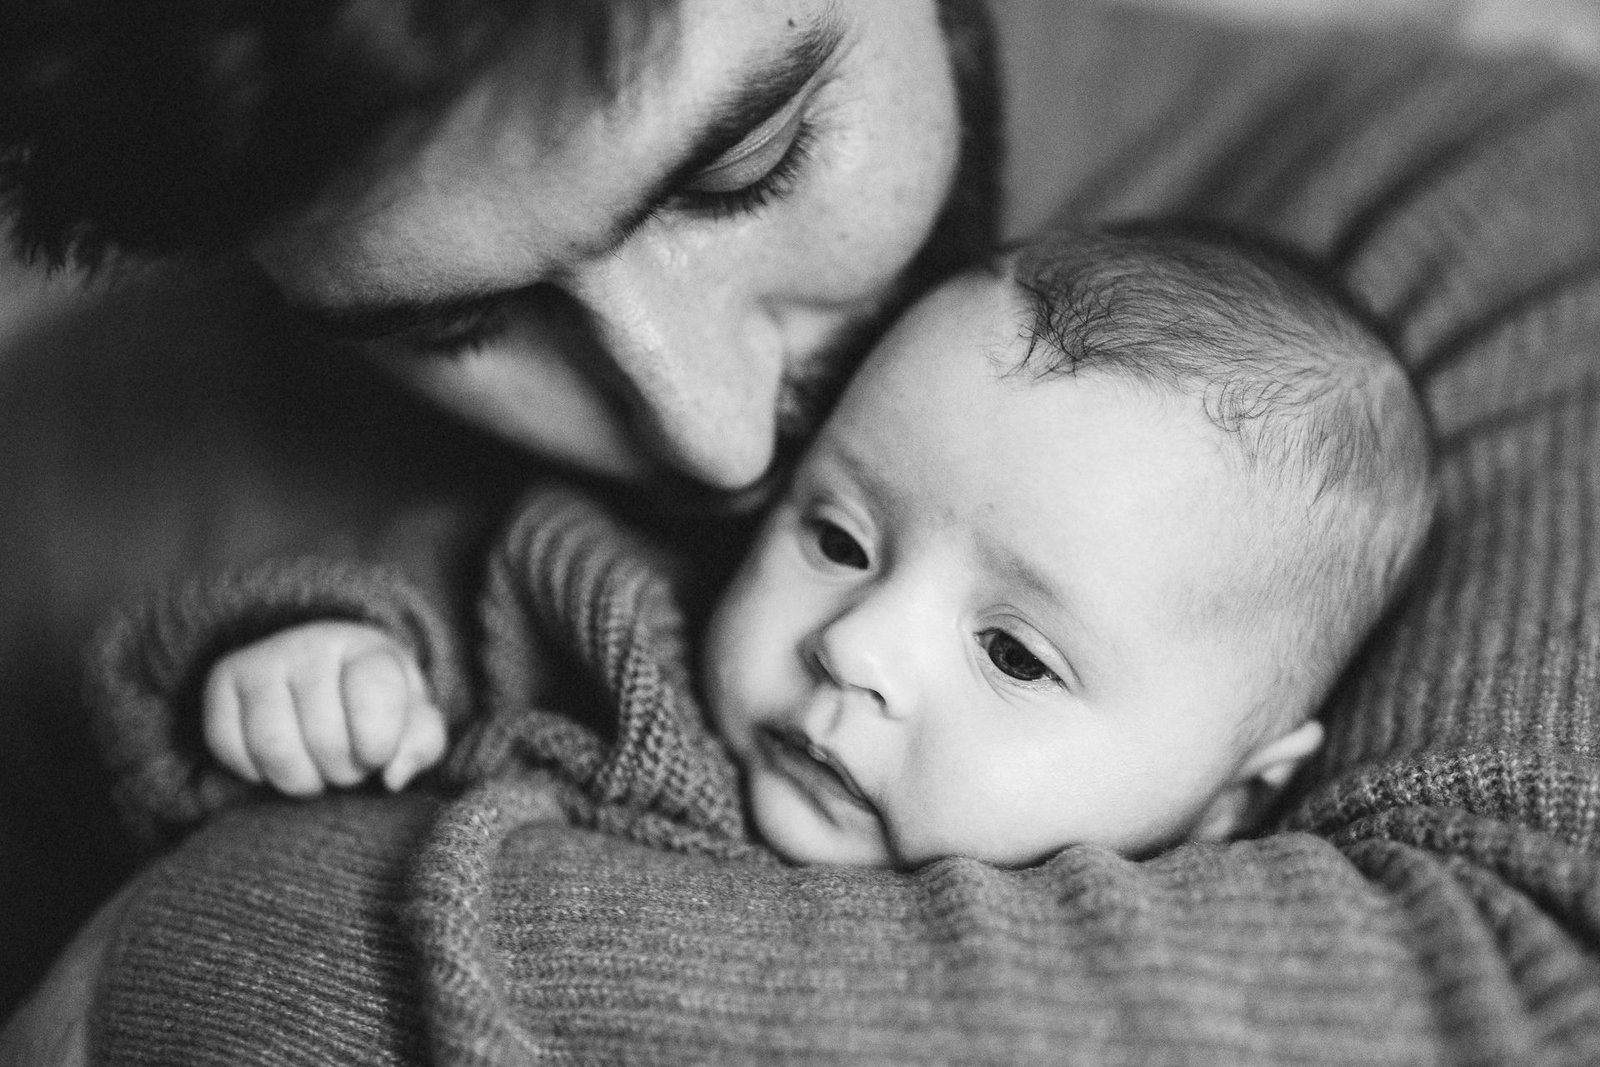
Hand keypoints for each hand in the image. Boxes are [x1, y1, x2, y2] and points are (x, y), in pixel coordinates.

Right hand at [203, 621, 445, 794]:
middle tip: (347, 763)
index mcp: (367, 649)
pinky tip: (277, 760)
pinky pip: (227, 746)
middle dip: (343, 772)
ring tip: (316, 770)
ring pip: (273, 747)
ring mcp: (262, 660)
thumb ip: (422, 743)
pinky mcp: (222, 680)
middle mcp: (311, 644)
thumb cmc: (376, 704)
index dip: (379, 745)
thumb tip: (394, 777)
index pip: (374, 701)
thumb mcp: (412, 718)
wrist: (325, 671)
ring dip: (300, 780)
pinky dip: (254, 772)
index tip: (378, 753)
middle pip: (325, 738)